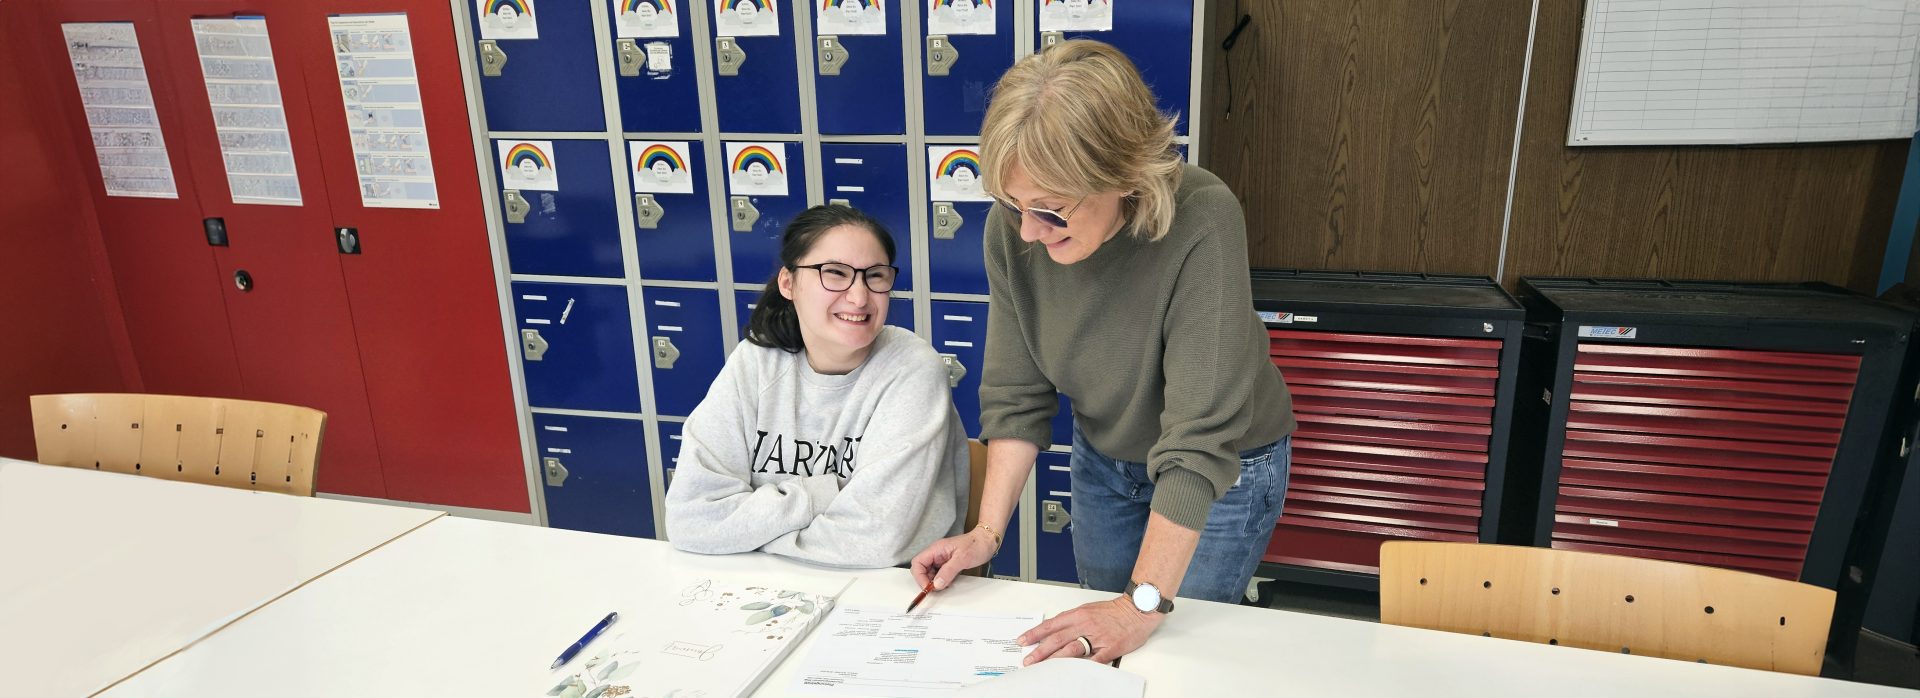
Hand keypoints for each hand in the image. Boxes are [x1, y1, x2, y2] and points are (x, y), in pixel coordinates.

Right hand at [909, 528, 997, 590]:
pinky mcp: (948, 564)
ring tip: (943, 585)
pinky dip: (941, 581)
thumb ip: (948, 571)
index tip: (928, 586)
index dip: (919, 576)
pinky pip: (939, 574)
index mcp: (936, 549)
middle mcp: (936, 554)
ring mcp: (942, 559)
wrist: (987, 541)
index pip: (918, 563)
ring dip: (934, 582)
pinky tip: (948, 583)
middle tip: (935, 589)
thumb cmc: (976, 544)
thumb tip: (937, 584)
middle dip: (926, 581)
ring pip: (929, 573)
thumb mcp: (962, 559)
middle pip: (921, 569)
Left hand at [1017, 596, 1162, 664]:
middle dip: (1040, 650)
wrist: (1138, 609)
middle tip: (1028, 660)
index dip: (1035, 633)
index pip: (1051, 625)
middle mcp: (1085, 625)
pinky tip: (1072, 673)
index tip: (1023, 640)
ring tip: (1043, 667)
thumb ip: (1072, 620)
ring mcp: (1098, 637)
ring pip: (1071, 649)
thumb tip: (1055, 630)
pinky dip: (1083, 666)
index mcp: (1078, 614)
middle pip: (1057, 639)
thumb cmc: (1114, 610)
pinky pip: (1094, 660)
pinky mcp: (1110, 648)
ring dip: (1055, 659)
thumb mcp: (1088, 609)